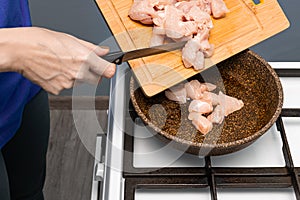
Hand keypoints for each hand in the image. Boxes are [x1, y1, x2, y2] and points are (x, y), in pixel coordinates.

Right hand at [1, 27, 115, 94]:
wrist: (20, 51)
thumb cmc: (41, 41)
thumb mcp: (70, 39)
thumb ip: (91, 48)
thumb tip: (103, 52)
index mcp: (84, 59)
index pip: (108, 71)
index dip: (109, 70)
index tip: (109, 68)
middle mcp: (78, 73)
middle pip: (95, 79)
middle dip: (92, 73)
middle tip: (80, 64)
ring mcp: (68, 84)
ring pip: (79, 83)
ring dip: (75, 76)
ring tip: (62, 64)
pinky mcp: (57, 90)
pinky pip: (65, 87)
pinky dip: (63, 81)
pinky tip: (55, 71)